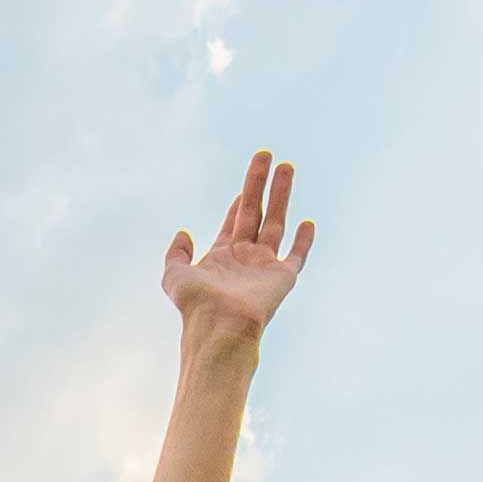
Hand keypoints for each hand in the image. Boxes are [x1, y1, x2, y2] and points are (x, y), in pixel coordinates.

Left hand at [162, 148, 314, 342]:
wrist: (219, 326)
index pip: (234, 223)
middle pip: (256, 212)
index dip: (239, 203)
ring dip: (281, 194)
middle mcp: (245, 259)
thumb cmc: (196, 305)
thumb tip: (183, 233)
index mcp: (222, 257)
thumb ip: (176, 254)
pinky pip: (296, 256)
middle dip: (260, 183)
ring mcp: (264, 267)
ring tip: (287, 166)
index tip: (244, 187)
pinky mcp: (281, 278)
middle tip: (266, 155)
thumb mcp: (174, 275)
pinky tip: (308, 224)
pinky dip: (304, 241)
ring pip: (276, 222)